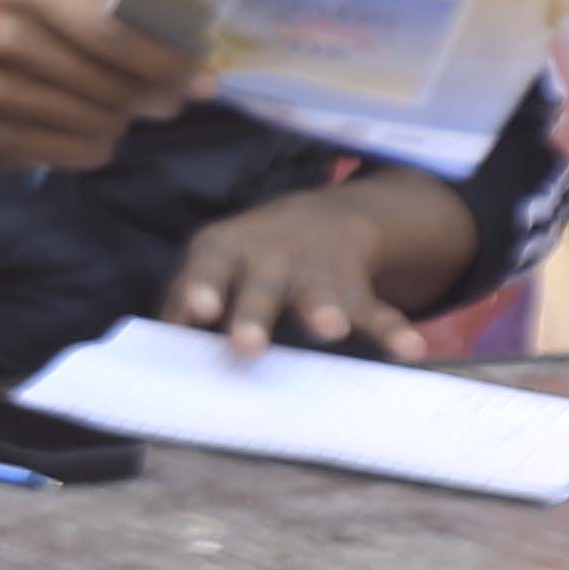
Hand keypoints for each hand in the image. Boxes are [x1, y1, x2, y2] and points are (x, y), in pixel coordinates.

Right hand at [0, 0, 208, 170]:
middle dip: (156, 98)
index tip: (204, 77)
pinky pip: (64, 154)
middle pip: (111, 90)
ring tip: (121, 110)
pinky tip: (87, 130)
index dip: (170, 64)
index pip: (115, 37)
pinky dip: (89, 146)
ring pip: (95, 128)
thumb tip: (176, 37)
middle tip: (171, 98)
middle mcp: (0, 41)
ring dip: (121, 122)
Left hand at [168, 171, 474, 363]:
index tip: (198, 312)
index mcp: (225, 251)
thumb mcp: (211, 265)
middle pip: (260, 286)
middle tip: (247, 345)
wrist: (321, 219)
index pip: (208, 268)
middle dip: (254, 314)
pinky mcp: (356, 291)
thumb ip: (183, 302)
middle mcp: (270, 259)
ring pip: (320, 294)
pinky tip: (411, 350)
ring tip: (330, 330)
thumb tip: (158, 346)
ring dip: (324, 311)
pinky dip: (394, 331)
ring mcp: (316, 274)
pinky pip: (378, 312)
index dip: (202, 288)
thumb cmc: (245, 259)